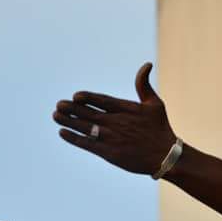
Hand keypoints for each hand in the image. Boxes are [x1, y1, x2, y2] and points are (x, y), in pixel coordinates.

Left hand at [53, 62, 176, 174]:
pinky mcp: (110, 153)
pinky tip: (62, 132)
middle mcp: (117, 122)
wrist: (165, 156)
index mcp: (126, 109)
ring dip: (69, 121)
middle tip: (58, 105)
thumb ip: (144, 85)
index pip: (102, 101)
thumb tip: (147, 65)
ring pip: (85, 127)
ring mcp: (112, 138)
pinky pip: (87, 144)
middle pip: (89, 113)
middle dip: (72, 109)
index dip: (88, 98)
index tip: (75, 96)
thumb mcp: (155, 104)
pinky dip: (74, 138)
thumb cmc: (160, 129)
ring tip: (56, 115)